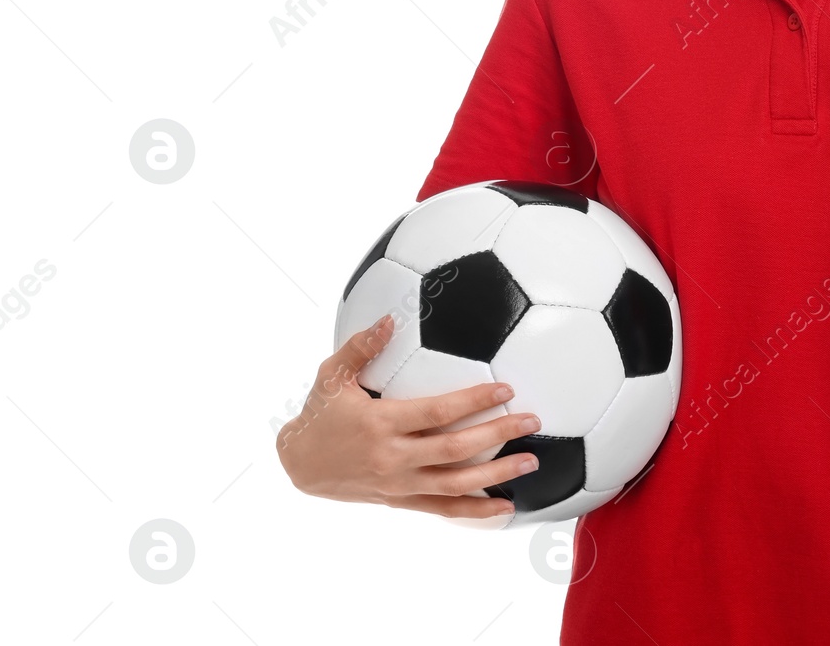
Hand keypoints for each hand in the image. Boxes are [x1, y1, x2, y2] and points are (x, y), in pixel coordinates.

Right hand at [275, 313, 540, 521]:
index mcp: (380, 423)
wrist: (298, 465)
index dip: (473, 402)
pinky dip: (475, 510)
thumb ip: (362, 346)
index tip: (505, 389)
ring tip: (530, 461)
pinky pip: (442, 509)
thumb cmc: (319, 414)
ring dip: (496, 474)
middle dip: (497, 435)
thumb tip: (389, 318)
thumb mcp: (332, 375)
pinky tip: (504, 507)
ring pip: (455, 484)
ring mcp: (398, 484)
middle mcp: (393, 458)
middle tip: (531, 421)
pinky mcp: (399, 500)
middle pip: (455, 450)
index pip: (437, 412)